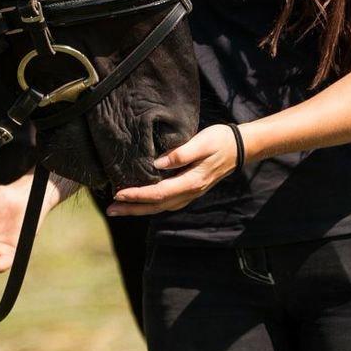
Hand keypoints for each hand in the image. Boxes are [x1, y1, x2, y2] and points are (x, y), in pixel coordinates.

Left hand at [106, 124, 241, 216]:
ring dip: (140, 209)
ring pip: (161, 206)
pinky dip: (151, 204)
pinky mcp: (190, 189)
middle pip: (156, 205)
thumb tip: (157, 163)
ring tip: (120, 208)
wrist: (240, 147)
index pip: (158, 193)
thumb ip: (181, 154)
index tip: (118, 193)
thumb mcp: (201, 143)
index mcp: (191, 182)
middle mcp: (190, 192)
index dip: (137, 195)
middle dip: (132, 208)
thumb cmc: (220, 140)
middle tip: (110, 210)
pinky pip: (167, 202)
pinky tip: (142, 201)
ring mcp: (191, 193)